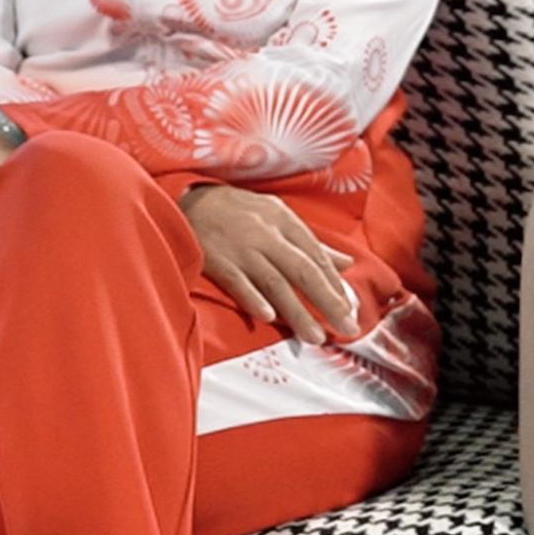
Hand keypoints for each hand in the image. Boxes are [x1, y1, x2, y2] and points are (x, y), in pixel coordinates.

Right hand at [182, 183, 358, 343]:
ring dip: (296, 312)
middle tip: (347, 328)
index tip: (349, 311)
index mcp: (283, 221)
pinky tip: (268, 317)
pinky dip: (252, 298)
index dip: (335, 286)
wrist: (184, 198)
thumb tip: (347, 264)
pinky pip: (237, 281)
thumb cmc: (234, 210)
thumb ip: (311, 242)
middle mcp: (265, 234)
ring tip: (315, 337)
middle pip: (303, 272)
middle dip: (328, 302)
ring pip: (275, 282)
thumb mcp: (276, 215)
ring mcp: (239, 248)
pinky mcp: (214, 258)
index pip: (316, 257)